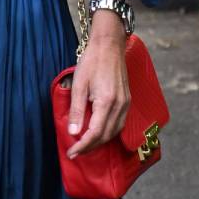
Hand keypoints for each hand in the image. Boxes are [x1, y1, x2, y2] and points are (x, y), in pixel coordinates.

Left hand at [66, 17, 130, 157]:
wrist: (109, 46)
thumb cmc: (92, 62)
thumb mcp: (78, 85)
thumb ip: (76, 110)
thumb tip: (73, 132)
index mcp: (107, 102)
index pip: (94, 133)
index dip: (82, 146)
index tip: (71, 153)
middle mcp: (120, 106)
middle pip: (105, 136)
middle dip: (90, 147)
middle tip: (75, 152)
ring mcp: (126, 104)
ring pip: (114, 132)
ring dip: (99, 142)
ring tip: (84, 146)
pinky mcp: (127, 101)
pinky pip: (119, 124)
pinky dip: (108, 133)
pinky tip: (98, 133)